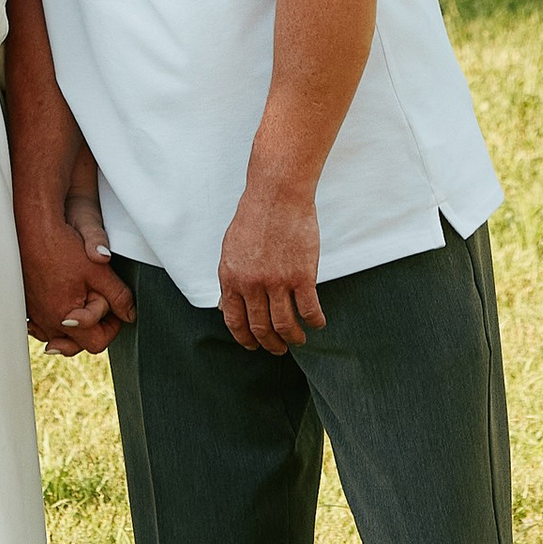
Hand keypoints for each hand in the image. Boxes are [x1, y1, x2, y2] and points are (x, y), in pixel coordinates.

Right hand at [17, 205, 134, 357]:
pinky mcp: (25, 303)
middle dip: (91, 327)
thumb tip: (129, 314)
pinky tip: (60, 303)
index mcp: (64, 318)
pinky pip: (40, 324)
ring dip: (72, 324)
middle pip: (75, 343)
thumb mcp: (99, 271)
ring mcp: (33, 314)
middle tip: (99, 303)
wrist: (32, 227)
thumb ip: (118, 296)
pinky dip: (53, 318)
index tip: (116, 309)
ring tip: (81, 302)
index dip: (112, 328)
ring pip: (57, 335)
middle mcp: (45, 321)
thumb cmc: (62, 246)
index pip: (96, 343)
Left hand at [217, 173, 324, 355]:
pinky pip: (309, 309)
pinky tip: (317, 323)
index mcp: (231, 277)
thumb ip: (230, 278)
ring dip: (292, 337)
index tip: (253, 345)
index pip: (234, 320)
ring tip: (298, 340)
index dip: (244, 338)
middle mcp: (252, 284)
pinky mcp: (302, 276)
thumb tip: (225, 304)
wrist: (277, 194)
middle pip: (260, 327)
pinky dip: (314, 321)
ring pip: (284, 324)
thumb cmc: (255, 216)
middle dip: (270, 344)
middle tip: (278, 349)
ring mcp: (278, 281)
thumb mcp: (231, 249)